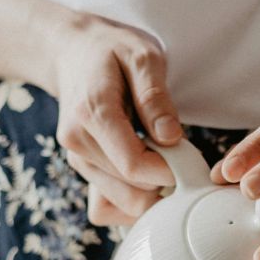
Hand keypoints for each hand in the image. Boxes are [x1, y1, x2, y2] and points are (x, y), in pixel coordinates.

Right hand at [51, 15, 183, 225]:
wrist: (71, 53)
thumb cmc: (112, 51)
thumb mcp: (141, 56)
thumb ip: (155, 98)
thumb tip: (171, 138)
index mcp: (92, 113)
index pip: (134, 165)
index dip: (169, 171)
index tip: (188, 157)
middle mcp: (78, 143)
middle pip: (133, 190)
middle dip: (165, 182)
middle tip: (180, 156)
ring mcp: (77, 161)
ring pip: (123, 204)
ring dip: (151, 192)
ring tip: (162, 160)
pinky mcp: (82, 171)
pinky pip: (108, 208)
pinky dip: (132, 201)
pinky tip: (144, 176)